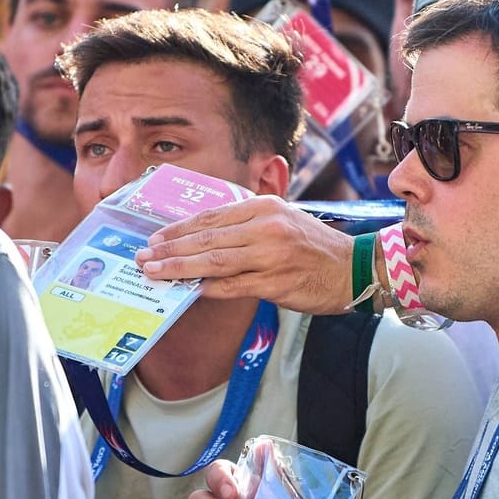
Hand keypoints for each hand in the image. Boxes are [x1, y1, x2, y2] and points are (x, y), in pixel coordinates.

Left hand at [140, 196, 358, 313]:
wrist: (354, 268)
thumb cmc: (313, 247)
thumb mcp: (281, 220)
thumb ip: (245, 226)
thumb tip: (202, 239)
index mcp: (264, 208)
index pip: (211, 217)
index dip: (178, 229)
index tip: (154, 240)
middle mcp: (266, 227)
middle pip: (206, 239)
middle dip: (170, 250)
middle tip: (144, 259)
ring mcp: (271, 256)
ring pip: (214, 262)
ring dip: (180, 269)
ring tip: (156, 274)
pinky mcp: (275, 283)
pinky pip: (233, 287)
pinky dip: (208, 289)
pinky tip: (188, 291)